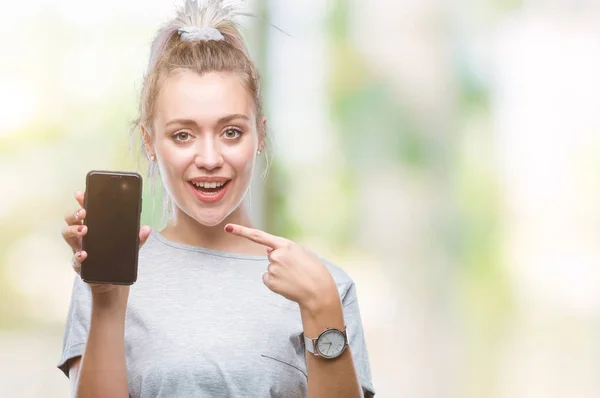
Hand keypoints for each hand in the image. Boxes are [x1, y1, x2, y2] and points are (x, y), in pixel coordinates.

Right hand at [62, 191, 151, 295]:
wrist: (112, 282)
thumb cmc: (116, 258)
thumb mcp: (129, 246)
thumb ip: (137, 238)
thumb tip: (147, 229)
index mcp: (93, 228)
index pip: (84, 211)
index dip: (81, 202)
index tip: (81, 194)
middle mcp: (82, 237)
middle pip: (70, 220)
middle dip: (74, 214)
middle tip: (84, 213)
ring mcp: (78, 249)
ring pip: (67, 235)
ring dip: (73, 230)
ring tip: (84, 230)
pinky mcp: (80, 265)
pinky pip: (74, 259)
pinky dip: (78, 256)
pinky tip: (84, 254)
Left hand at [224, 223, 338, 310]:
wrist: (318, 291)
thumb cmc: (314, 270)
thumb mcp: (303, 253)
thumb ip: (284, 248)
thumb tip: (267, 249)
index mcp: (286, 245)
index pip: (259, 236)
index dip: (242, 231)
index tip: (227, 228)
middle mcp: (276, 255)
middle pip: (271, 255)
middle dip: (280, 260)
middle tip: (296, 269)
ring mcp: (272, 269)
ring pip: (270, 268)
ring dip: (280, 272)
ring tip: (295, 277)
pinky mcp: (270, 282)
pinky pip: (268, 279)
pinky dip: (276, 282)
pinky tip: (288, 284)